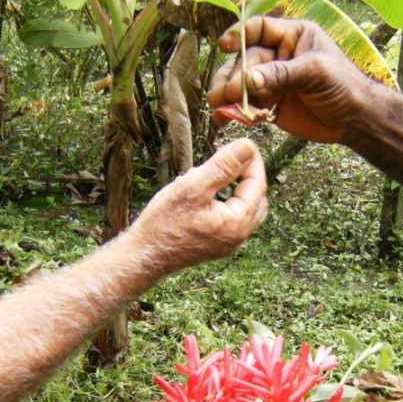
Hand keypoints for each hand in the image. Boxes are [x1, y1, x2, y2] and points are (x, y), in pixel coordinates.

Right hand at [129, 138, 266, 275]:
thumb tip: (247, 146)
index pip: (258, 185)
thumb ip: (224, 166)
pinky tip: (204, 194)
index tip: (243, 144)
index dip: (253, 161)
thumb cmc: (164, 222)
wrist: (143, 257)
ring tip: (214, 174)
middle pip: (256, 198)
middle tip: (231, 157)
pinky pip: (231, 219)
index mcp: (238, 223)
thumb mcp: (194, 186)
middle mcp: (239, 237)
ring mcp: (229, 244)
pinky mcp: (218, 246)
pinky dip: (225, 201)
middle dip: (246, 175)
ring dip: (235, 188)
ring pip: (243, 208)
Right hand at [207, 17, 370, 143]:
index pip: (260, 29)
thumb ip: (282, 74)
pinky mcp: (270, 105)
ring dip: (227, 94)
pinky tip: (222, 118)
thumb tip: (248, 79)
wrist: (354, 120)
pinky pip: (247, 105)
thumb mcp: (315, 73)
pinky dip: (234, 112)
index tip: (226, 46)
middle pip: (246, 60)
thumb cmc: (344, 86)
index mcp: (292, 37)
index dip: (240, 35)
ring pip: (241, 83)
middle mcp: (278, 56)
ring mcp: (272, 81)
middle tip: (225, 93)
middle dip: (233, 76)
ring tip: (217, 106)